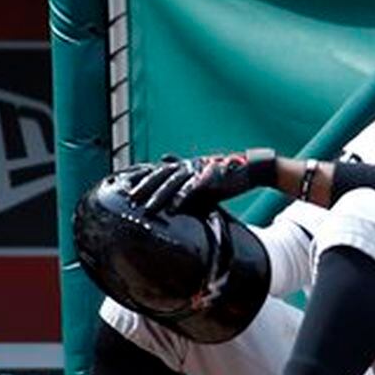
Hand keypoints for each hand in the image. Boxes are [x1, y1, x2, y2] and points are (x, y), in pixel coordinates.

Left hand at [130, 149, 275, 214]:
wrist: (249, 170)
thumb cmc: (224, 180)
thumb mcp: (200, 184)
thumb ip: (184, 190)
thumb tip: (171, 203)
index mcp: (184, 166)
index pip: (157, 171)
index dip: (140, 178)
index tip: (125, 189)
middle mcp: (188, 165)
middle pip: (160, 175)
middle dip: (144, 187)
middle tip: (130, 200)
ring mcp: (198, 169)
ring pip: (173, 182)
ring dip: (159, 196)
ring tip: (148, 209)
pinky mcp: (211, 177)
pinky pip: (194, 188)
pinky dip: (183, 198)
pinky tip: (174, 208)